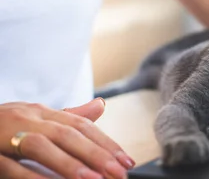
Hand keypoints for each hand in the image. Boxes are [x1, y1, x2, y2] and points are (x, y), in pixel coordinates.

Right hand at [0, 98, 134, 178]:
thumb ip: (67, 117)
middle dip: (97, 153)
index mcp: (40, 112)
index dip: (106, 142)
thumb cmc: (0, 128)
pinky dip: (31, 176)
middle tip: (119, 172)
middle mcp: (25, 118)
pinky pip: (10, 166)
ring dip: (69, 163)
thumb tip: (100, 106)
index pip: (80, 125)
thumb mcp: (34, 119)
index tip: (127, 161)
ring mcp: (4, 134)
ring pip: (42, 146)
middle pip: (68, 133)